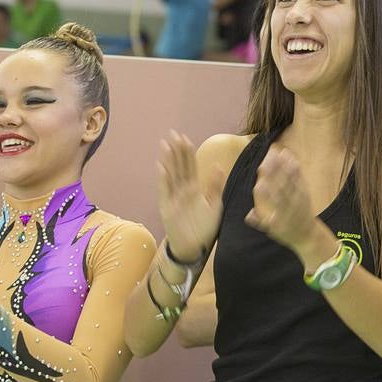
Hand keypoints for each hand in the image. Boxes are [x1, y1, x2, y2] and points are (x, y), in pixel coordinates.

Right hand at [157, 132, 223, 260]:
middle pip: (178, 167)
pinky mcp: (167, 208)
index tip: (185, 137)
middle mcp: (182, 190)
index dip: (187, 152)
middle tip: (173, 133)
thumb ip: (216, 186)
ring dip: (168, 160)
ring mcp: (173, 198)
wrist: (196, 247)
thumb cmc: (205, 227)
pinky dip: (163, 180)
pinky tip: (162, 167)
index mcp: (194, 188)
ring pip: (170, 175)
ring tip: (165, 145)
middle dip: (176, 151)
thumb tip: (219, 166)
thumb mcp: (216, 205)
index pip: (190, 166)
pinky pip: (165, 192)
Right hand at [244, 146, 322, 253]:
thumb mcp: (272, 231)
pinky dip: (294, 168)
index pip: (272, 204)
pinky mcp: (304, 192)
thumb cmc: (285, 231)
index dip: (266, 196)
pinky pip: (299, 178)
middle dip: (274, 174)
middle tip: (265, 161)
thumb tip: (249, 215)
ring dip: (284, 166)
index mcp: (281, 216)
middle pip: (281, 188)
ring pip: (290, 181)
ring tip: (277, 153)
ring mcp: (299, 198)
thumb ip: (259, 222)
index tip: (259, 185)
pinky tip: (290, 157)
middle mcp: (291, 206)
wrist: (308, 234)